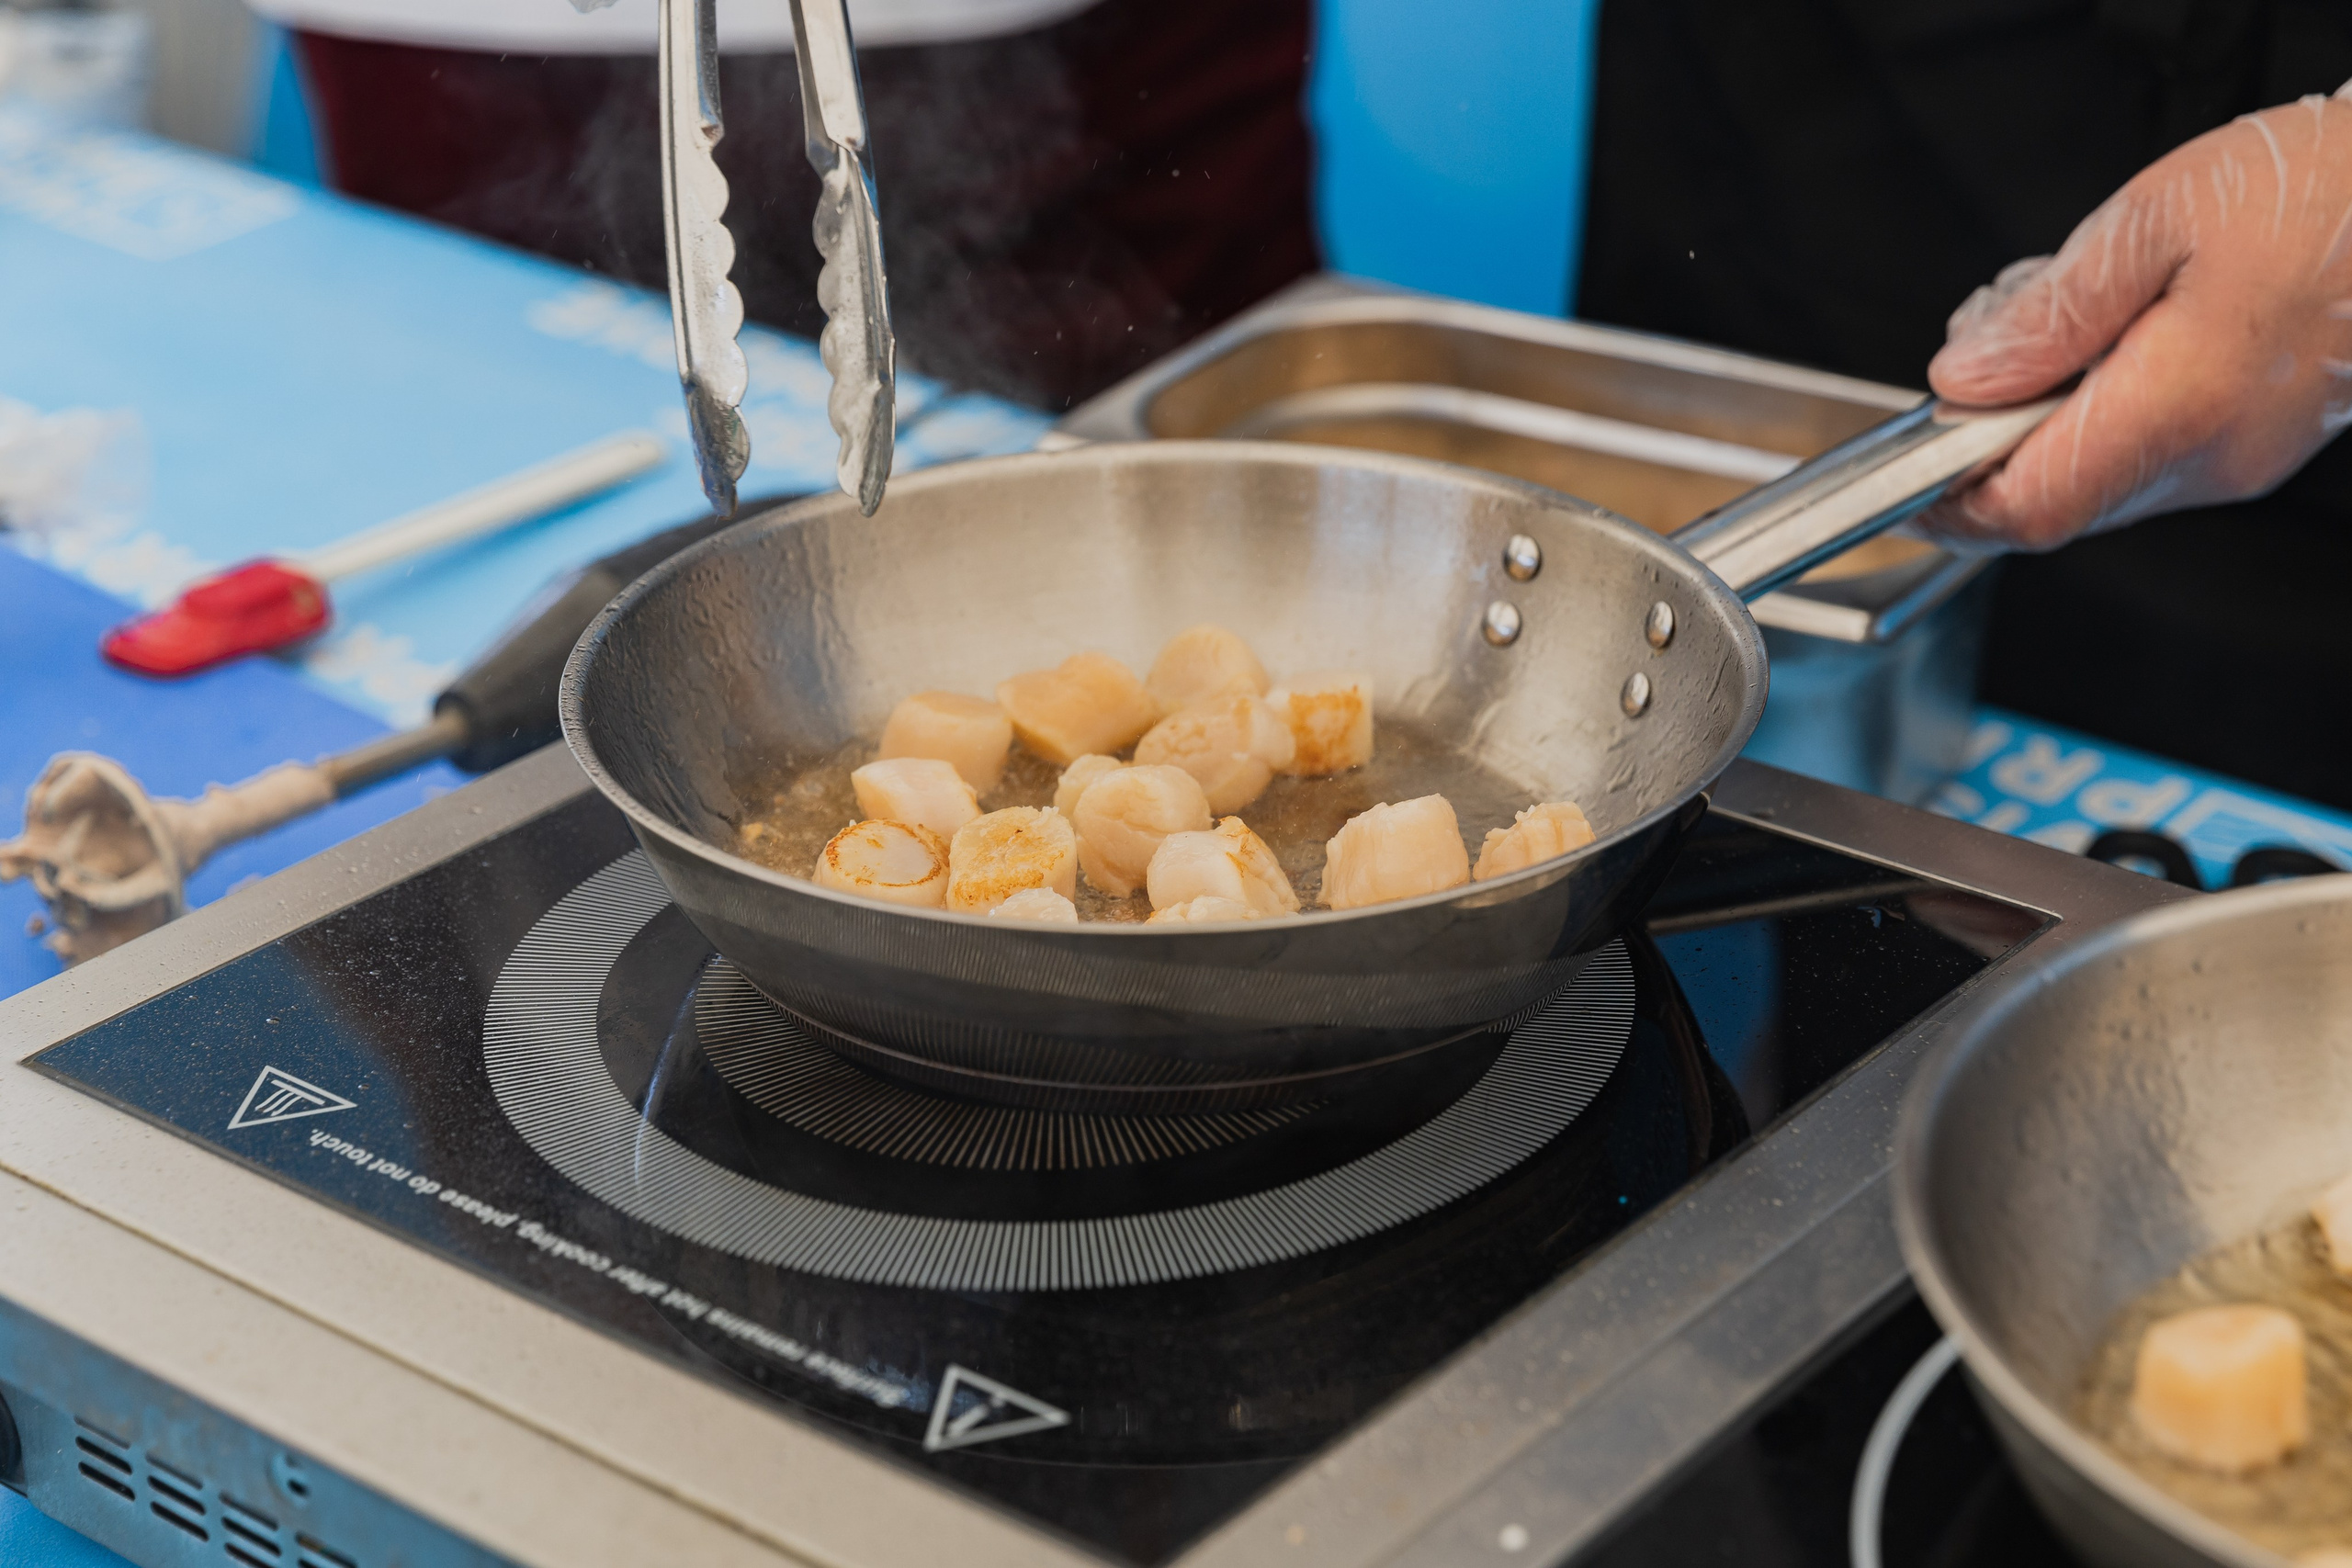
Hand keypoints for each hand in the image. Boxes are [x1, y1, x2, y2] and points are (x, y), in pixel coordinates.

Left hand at [1919, 90, 2351, 549]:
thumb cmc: (2326, 192)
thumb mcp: (2158, 219)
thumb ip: (2049, 312)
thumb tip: (1964, 379)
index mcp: (2175, 410)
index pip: (2025, 508)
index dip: (1949, 504)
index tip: (1905, 475)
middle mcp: (2208, 458)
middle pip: (2053, 500)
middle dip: (1989, 443)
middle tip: (1984, 348)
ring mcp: (2236, 458)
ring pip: (2096, 477)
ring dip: (2043, 416)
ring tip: (2054, 312)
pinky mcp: (2255, 441)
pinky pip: (2145, 452)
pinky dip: (2098, 406)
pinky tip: (2112, 327)